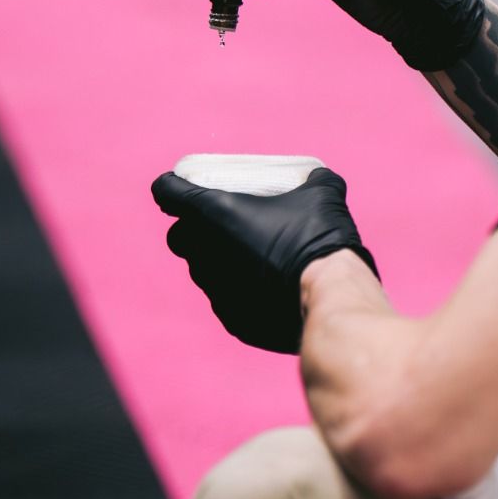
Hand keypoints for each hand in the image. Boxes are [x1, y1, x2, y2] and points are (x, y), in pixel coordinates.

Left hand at [151, 167, 378, 353]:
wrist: (330, 296)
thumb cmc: (318, 237)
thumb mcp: (321, 194)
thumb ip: (313, 179)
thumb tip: (317, 178)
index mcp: (215, 213)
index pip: (167, 192)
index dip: (172, 187)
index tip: (184, 188)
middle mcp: (206, 252)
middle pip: (179, 237)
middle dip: (192, 229)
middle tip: (223, 224)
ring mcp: (216, 289)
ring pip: (202, 271)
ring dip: (218, 261)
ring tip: (252, 256)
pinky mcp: (231, 319)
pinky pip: (226, 299)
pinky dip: (240, 290)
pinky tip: (268, 287)